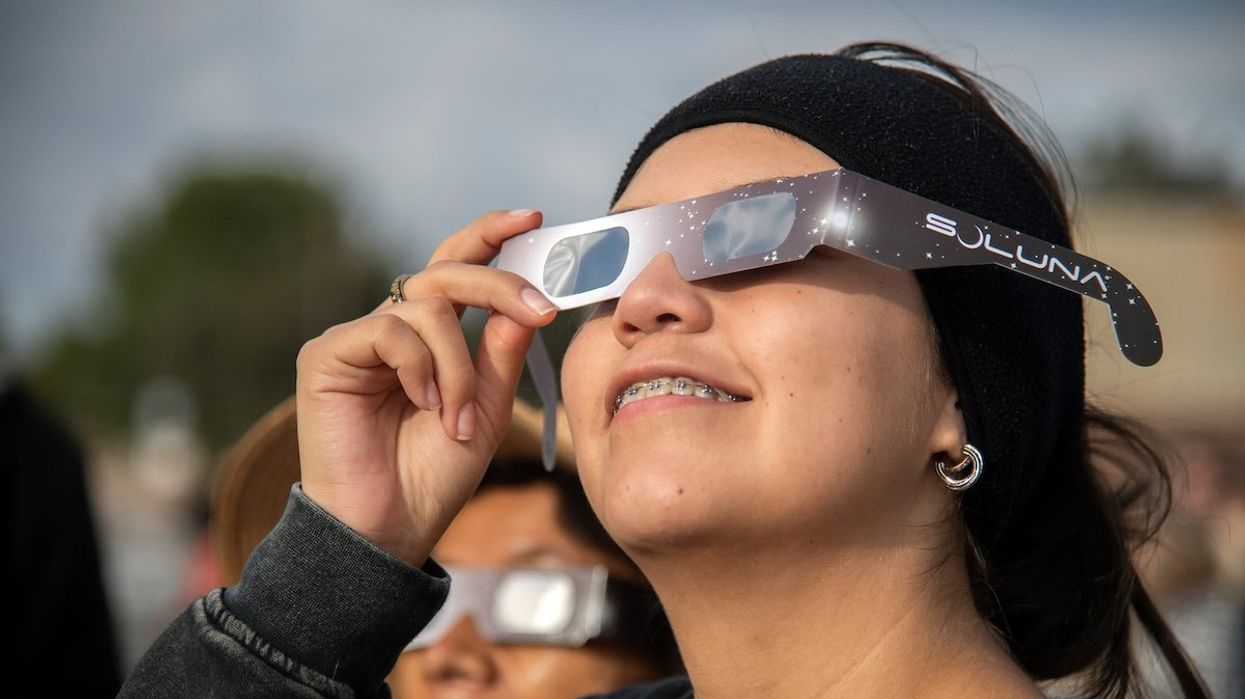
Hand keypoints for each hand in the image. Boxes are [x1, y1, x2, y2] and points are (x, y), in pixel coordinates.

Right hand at [295, 209, 556, 564]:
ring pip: (426, 307)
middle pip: (447, 273)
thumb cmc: (434, 476)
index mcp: (430, 338)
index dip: (490, 237)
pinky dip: (422, 367)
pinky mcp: (327, 354)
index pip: (458, 269)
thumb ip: (502, 354)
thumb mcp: (488, 409)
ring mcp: (357, 339)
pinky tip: (425, 406)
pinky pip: (390, 330)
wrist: (388, 528)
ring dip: (458, 363)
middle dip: (499, 285)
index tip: (533, 218)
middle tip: (540, 310)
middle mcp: (392, 329)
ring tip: (459, 418)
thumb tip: (526, 302)